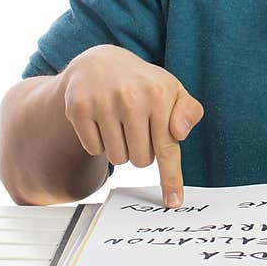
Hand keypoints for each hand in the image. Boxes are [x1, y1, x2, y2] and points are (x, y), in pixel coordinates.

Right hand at [59, 45, 203, 207]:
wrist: (101, 63)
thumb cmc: (144, 84)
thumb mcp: (173, 91)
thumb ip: (188, 112)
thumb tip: (180, 134)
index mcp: (160, 94)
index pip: (168, 147)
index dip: (171, 178)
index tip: (173, 202)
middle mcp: (132, 97)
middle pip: (141, 160)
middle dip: (142, 152)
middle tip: (139, 130)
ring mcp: (102, 102)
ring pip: (117, 159)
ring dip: (121, 150)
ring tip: (121, 125)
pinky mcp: (78, 108)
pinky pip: (94, 150)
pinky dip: (100, 143)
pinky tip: (103, 122)